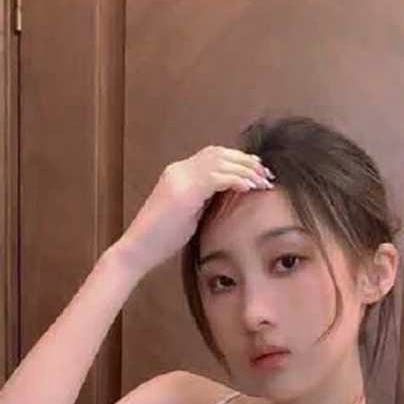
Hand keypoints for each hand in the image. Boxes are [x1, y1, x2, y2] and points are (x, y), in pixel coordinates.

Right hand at [117, 144, 273, 275]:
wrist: (137, 250)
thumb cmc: (161, 239)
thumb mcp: (188, 214)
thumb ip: (204, 199)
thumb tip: (227, 195)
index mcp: (178, 173)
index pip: (213, 155)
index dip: (237, 159)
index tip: (256, 170)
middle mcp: (178, 170)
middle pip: (219, 153)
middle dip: (246, 161)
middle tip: (266, 173)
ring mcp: (180, 179)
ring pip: (220, 161)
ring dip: (245, 169)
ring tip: (263, 180)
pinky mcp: (184, 192)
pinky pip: (217, 177)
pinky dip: (236, 179)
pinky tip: (250, 187)